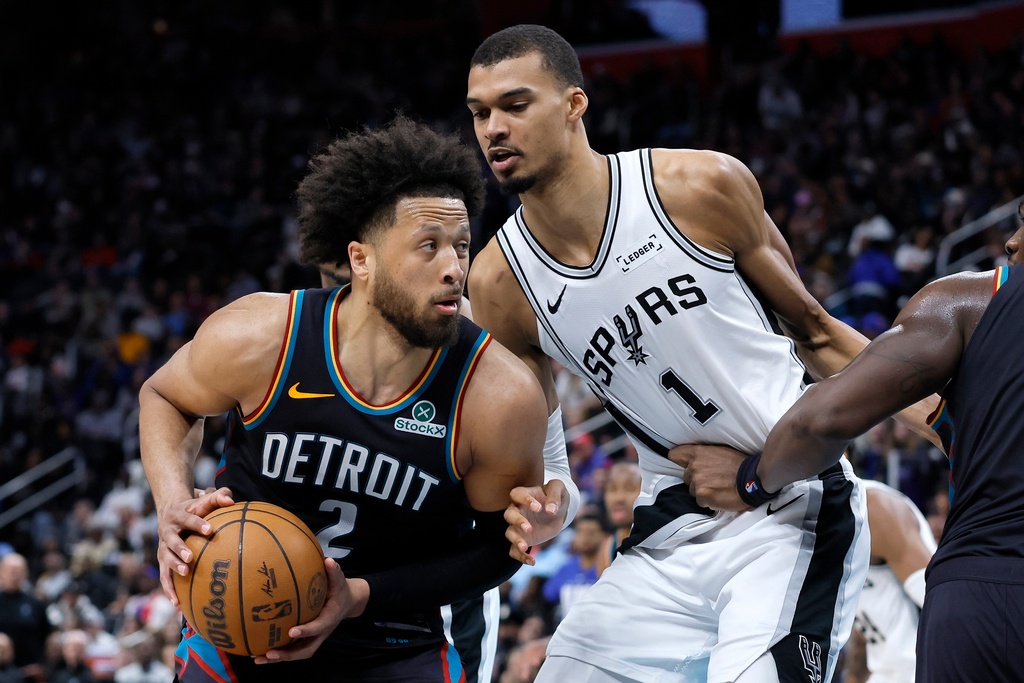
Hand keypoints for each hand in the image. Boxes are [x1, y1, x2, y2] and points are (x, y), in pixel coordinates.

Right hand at [155, 487, 234, 604]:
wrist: (171, 511)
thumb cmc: (196, 507)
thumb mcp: (205, 499)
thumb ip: (219, 496)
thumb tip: (232, 500)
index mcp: (177, 515)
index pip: (187, 518)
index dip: (197, 524)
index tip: (209, 530)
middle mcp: (167, 531)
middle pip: (172, 540)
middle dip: (180, 549)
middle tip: (191, 558)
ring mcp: (163, 547)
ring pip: (166, 559)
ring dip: (174, 568)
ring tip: (185, 574)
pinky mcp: (163, 561)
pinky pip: (164, 577)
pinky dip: (169, 590)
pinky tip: (177, 605)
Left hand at [255, 558, 365, 663]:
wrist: (347, 603)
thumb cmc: (340, 591)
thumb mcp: (340, 581)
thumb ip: (335, 572)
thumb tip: (328, 560)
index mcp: (330, 619)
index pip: (318, 627)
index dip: (306, 631)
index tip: (292, 631)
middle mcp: (321, 632)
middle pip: (305, 650)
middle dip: (288, 654)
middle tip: (270, 653)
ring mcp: (313, 638)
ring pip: (296, 653)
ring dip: (278, 658)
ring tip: (258, 658)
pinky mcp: (306, 638)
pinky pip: (291, 649)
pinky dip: (276, 652)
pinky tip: (258, 652)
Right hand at [504, 479, 568, 564]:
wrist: (558, 513)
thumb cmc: (556, 497)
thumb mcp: (558, 489)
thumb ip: (555, 495)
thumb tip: (551, 511)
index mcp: (524, 495)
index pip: (516, 494)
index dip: (525, 500)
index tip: (538, 508)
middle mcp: (517, 510)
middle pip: (509, 515)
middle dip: (517, 522)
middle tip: (529, 528)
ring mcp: (518, 527)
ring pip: (509, 533)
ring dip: (515, 540)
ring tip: (524, 547)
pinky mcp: (523, 540)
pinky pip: (514, 550)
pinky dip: (520, 557)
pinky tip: (532, 561)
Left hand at [669, 444, 750, 511]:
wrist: (753, 479)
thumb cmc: (740, 465)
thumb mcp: (720, 451)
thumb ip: (704, 455)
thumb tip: (695, 459)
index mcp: (697, 453)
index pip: (675, 455)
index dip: (679, 460)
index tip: (683, 464)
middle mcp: (694, 467)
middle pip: (686, 476)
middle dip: (696, 479)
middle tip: (712, 480)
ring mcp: (697, 482)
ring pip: (692, 490)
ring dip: (703, 491)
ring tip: (718, 488)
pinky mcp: (702, 496)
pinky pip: (700, 501)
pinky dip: (708, 501)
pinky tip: (719, 496)